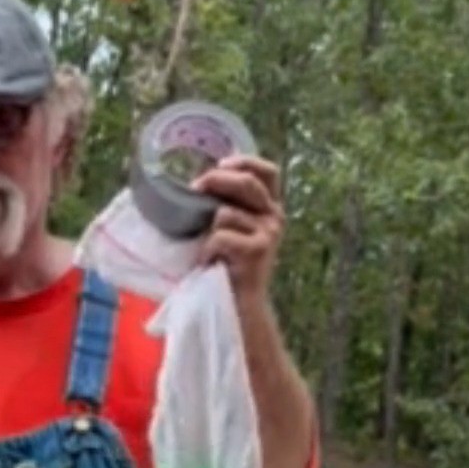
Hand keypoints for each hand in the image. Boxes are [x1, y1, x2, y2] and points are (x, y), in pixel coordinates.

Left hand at [191, 153, 284, 301]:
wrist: (241, 306)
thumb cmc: (228, 266)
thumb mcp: (233, 230)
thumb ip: (228, 206)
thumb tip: (200, 182)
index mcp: (270, 208)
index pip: (268, 172)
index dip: (245, 161)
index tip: (222, 163)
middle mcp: (275, 217)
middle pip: (245, 183)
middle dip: (215, 180)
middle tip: (194, 189)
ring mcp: (268, 234)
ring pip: (224, 214)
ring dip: (207, 231)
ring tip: (209, 250)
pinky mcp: (257, 251)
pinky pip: (219, 237)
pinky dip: (207, 250)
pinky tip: (210, 263)